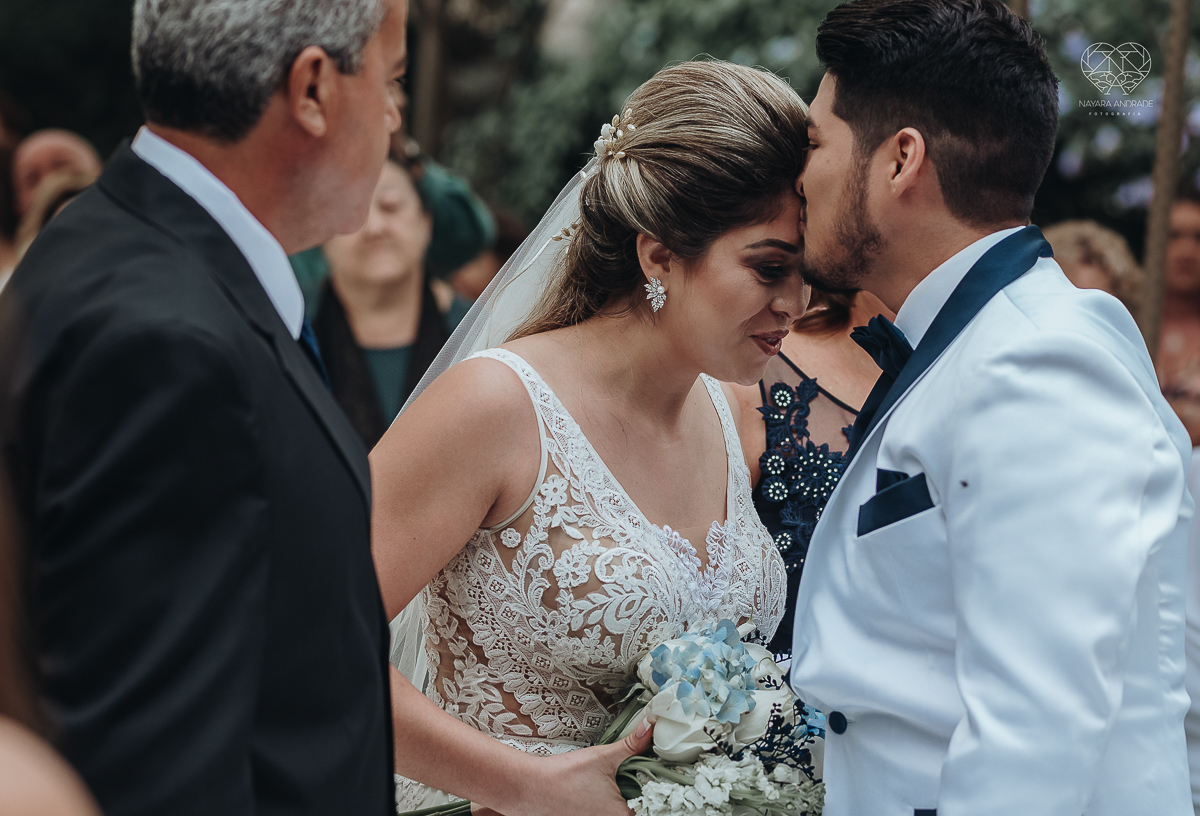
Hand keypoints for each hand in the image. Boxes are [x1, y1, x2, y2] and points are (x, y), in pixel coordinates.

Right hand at [508, 719, 652, 815]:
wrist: (532, 787)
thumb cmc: (565, 777)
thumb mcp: (604, 757)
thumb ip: (631, 745)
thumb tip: (650, 728)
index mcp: (623, 815)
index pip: (653, 807)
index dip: (658, 792)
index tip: (662, 776)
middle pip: (640, 808)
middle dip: (643, 791)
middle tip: (646, 772)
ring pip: (624, 809)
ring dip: (629, 795)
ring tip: (628, 777)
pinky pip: (609, 810)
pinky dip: (614, 798)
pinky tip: (609, 785)